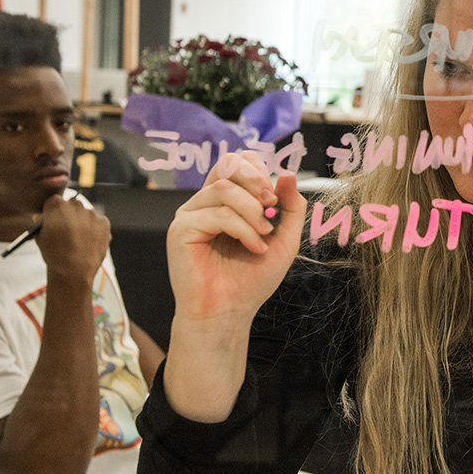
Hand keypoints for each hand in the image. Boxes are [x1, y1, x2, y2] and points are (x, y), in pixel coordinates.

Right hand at [37, 192, 111, 282]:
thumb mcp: (40, 236)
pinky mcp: (104, 222)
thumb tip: (42, 219)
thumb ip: (43, 223)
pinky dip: (96, 231)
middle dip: (71, 217)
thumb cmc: (54, 254)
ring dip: (84, 224)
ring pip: (87, 215)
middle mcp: (75, 204)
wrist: (73, 270)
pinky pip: (99, 224)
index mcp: (56, 205)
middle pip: (73, 206)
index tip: (56, 222)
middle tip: (70, 232)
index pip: (55, 202)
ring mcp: (91, 213)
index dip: (54, 214)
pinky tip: (89, 244)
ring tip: (80, 242)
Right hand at [166, 151, 305, 323]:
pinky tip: (254, 248)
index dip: (258, 170)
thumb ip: (290, 207)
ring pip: (224, 189)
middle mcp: (206, 203)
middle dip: (256, 181)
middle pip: (227, 165)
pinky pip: (217, 214)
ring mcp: (191, 214)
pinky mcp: (182, 229)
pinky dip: (242, 229)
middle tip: (272, 208)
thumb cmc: (251, 279)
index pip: (237, 162)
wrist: (230, 311)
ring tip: (264, 237)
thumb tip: (287, 173)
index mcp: (226, 201)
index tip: (275, 198)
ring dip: (253, 212)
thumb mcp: (284, 239)